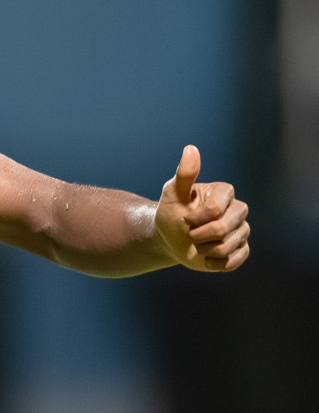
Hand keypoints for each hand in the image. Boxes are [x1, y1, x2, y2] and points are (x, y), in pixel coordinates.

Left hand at [155, 145, 249, 271]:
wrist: (170, 238)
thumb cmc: (171, 212)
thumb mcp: (172, 193)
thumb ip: (184, 173)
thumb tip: (191, 148)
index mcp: (225, 192)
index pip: (215, 210)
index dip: (195, 219)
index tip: (184, 218)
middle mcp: (238, 209)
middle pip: (223, 229)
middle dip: (198, 235)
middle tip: (189, 233)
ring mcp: (242, 230)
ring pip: (228, 247)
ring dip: (204, 250)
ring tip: (197, 243)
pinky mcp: (242, 249)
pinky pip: (234, 261)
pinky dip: (215, 264)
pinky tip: (205, 258)